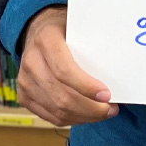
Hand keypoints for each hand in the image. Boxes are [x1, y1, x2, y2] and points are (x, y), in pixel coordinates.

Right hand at [16, 5, 117, 125]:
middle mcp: (31, 61)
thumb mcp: (78, 26)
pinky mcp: (24, 96)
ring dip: (84, 116)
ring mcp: (25, 81)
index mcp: (46, 40)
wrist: (37, 30)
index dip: (86, 87)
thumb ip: (93, 42)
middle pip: (61, 96)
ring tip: (103, 113)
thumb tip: (120, 66)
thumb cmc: (64, 30)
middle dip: (90, 108)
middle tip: (111, 108)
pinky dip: (72, 119)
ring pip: (56, 110)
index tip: (107, 95)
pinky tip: (86, 115)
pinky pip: (50, 117)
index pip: (64, 70)